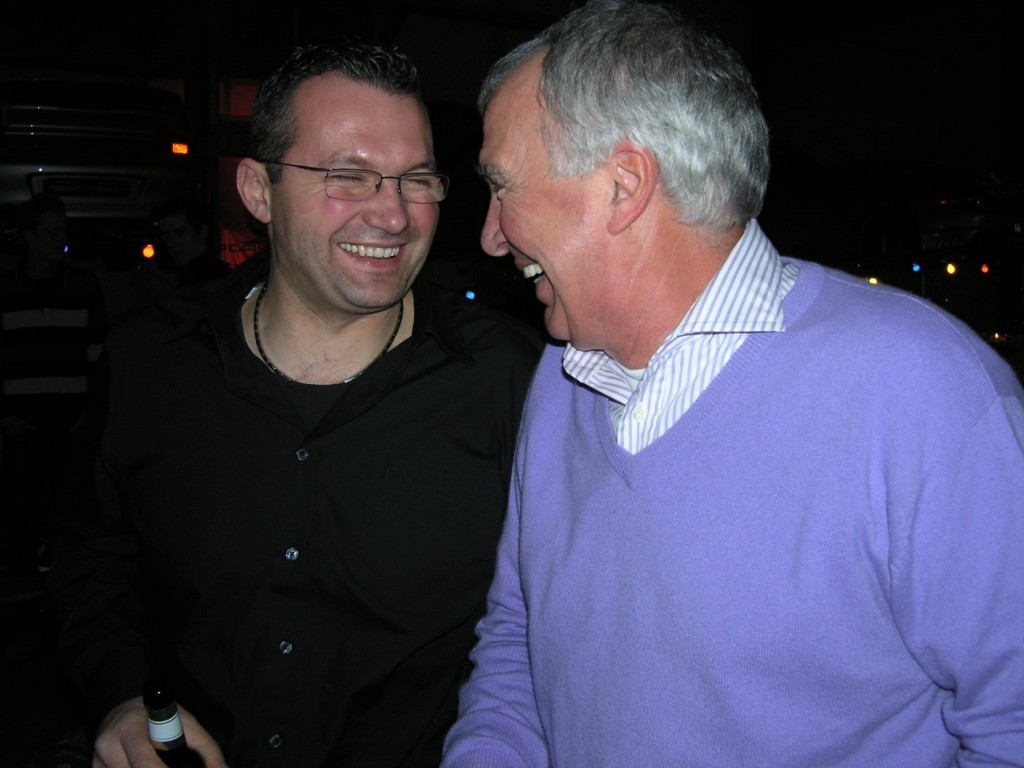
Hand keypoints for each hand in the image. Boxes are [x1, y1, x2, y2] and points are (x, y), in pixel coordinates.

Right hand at [93, 696, 228, 767]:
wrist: (120, 705)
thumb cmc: (159, 714)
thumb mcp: (184, 722)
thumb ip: (205, 746)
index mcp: (129, 730)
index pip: (144, 763)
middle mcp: (108, 746)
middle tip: (174, 767)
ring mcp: (97, 760)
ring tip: (161, 764)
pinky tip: (144, 767)